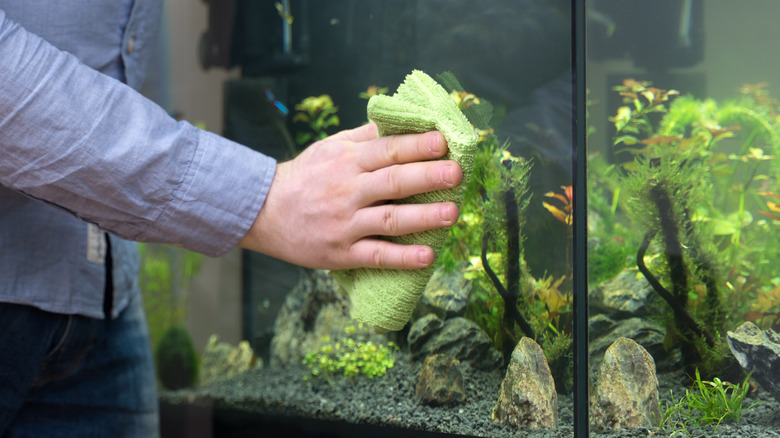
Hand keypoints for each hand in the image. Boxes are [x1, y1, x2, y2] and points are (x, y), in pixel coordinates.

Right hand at [238, 122, 461, 269]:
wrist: (263, 212)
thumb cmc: (305, 176)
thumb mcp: (330, 147)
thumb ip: (366, 135)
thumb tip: (402, 118)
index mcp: (346, 160)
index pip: (387, 150)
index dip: (417, 145)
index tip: (445, 141)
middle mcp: (347, 190)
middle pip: (393, 181)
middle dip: (428, 176)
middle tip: (458, 173)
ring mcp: (344, 223)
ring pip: (389, 219)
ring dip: (423, 217)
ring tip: (452, 212)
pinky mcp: (341, 252)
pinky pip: (376, 255)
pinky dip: (402, 257)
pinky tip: (427, 256)